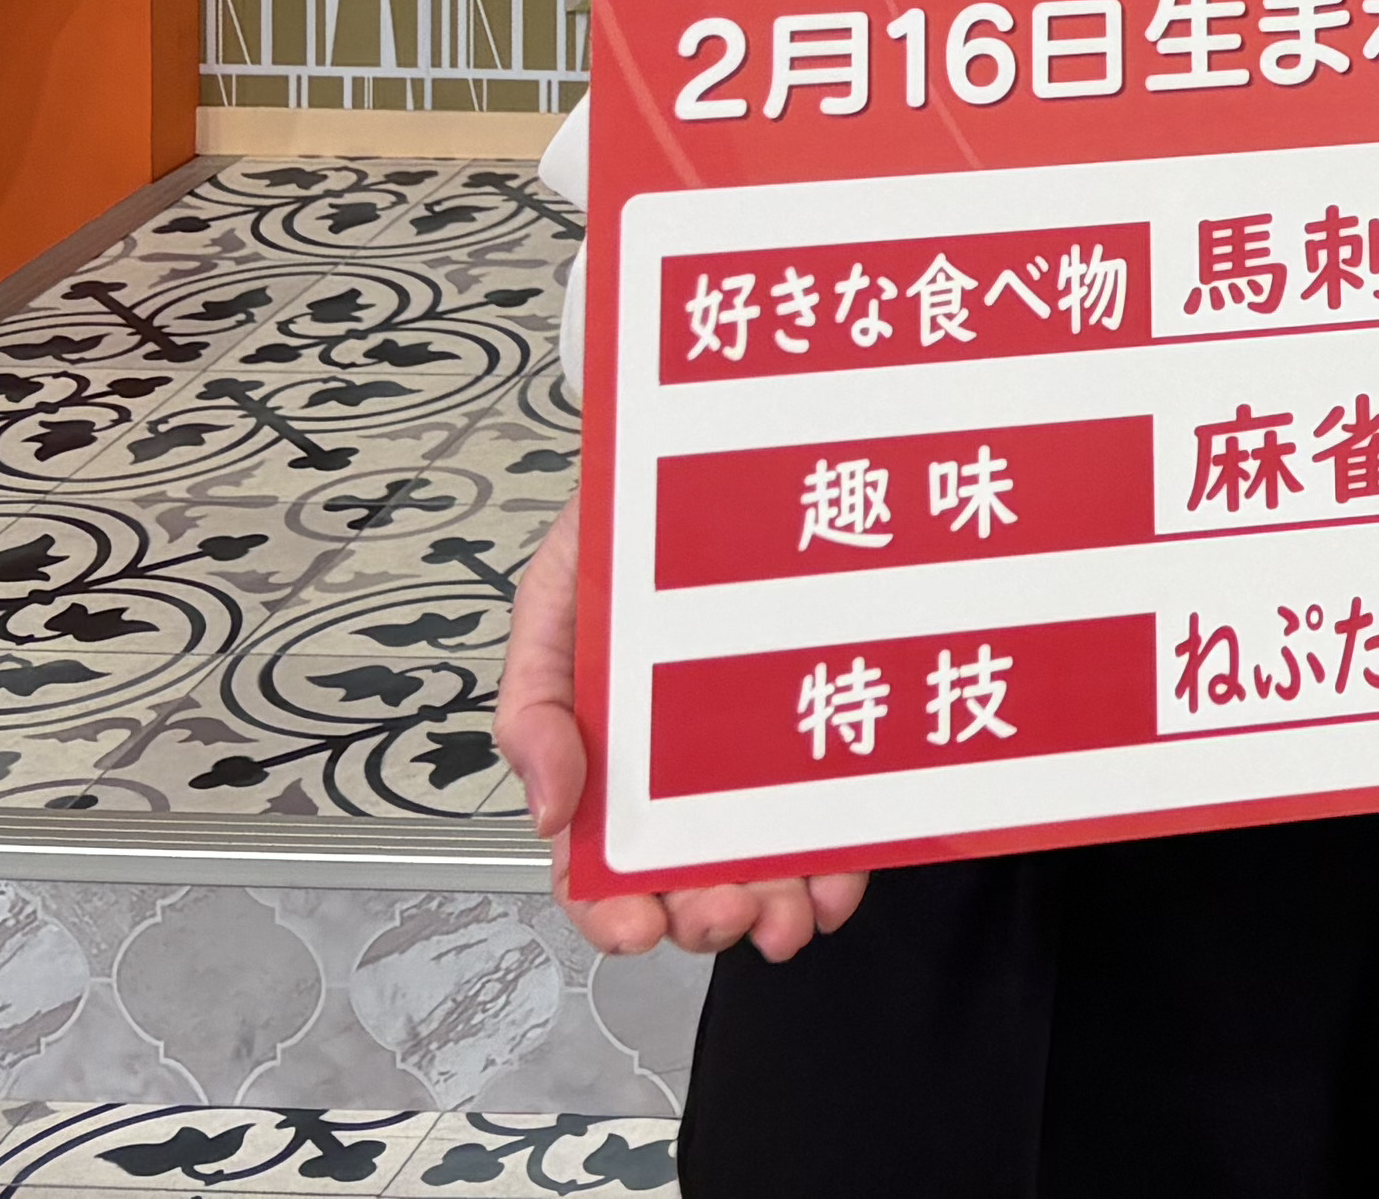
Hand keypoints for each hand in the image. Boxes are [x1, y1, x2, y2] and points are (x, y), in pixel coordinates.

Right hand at [504, 508, 871, 964]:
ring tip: (791, 914)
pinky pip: (841, 807)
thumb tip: (547, 809)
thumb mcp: (554, 600)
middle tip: (726, 915)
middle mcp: (686, 769)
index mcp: (608, 754)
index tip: (631, 928)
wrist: (717, 449)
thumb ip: (534, 705)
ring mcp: (762, 753)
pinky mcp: (831, 725)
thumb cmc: (629, 527)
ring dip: (779, 903)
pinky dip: (843, 855)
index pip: (596, 861)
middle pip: (688, 872)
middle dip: (706, 915)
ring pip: (768, 856)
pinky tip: (843, 876)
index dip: (608, 911)